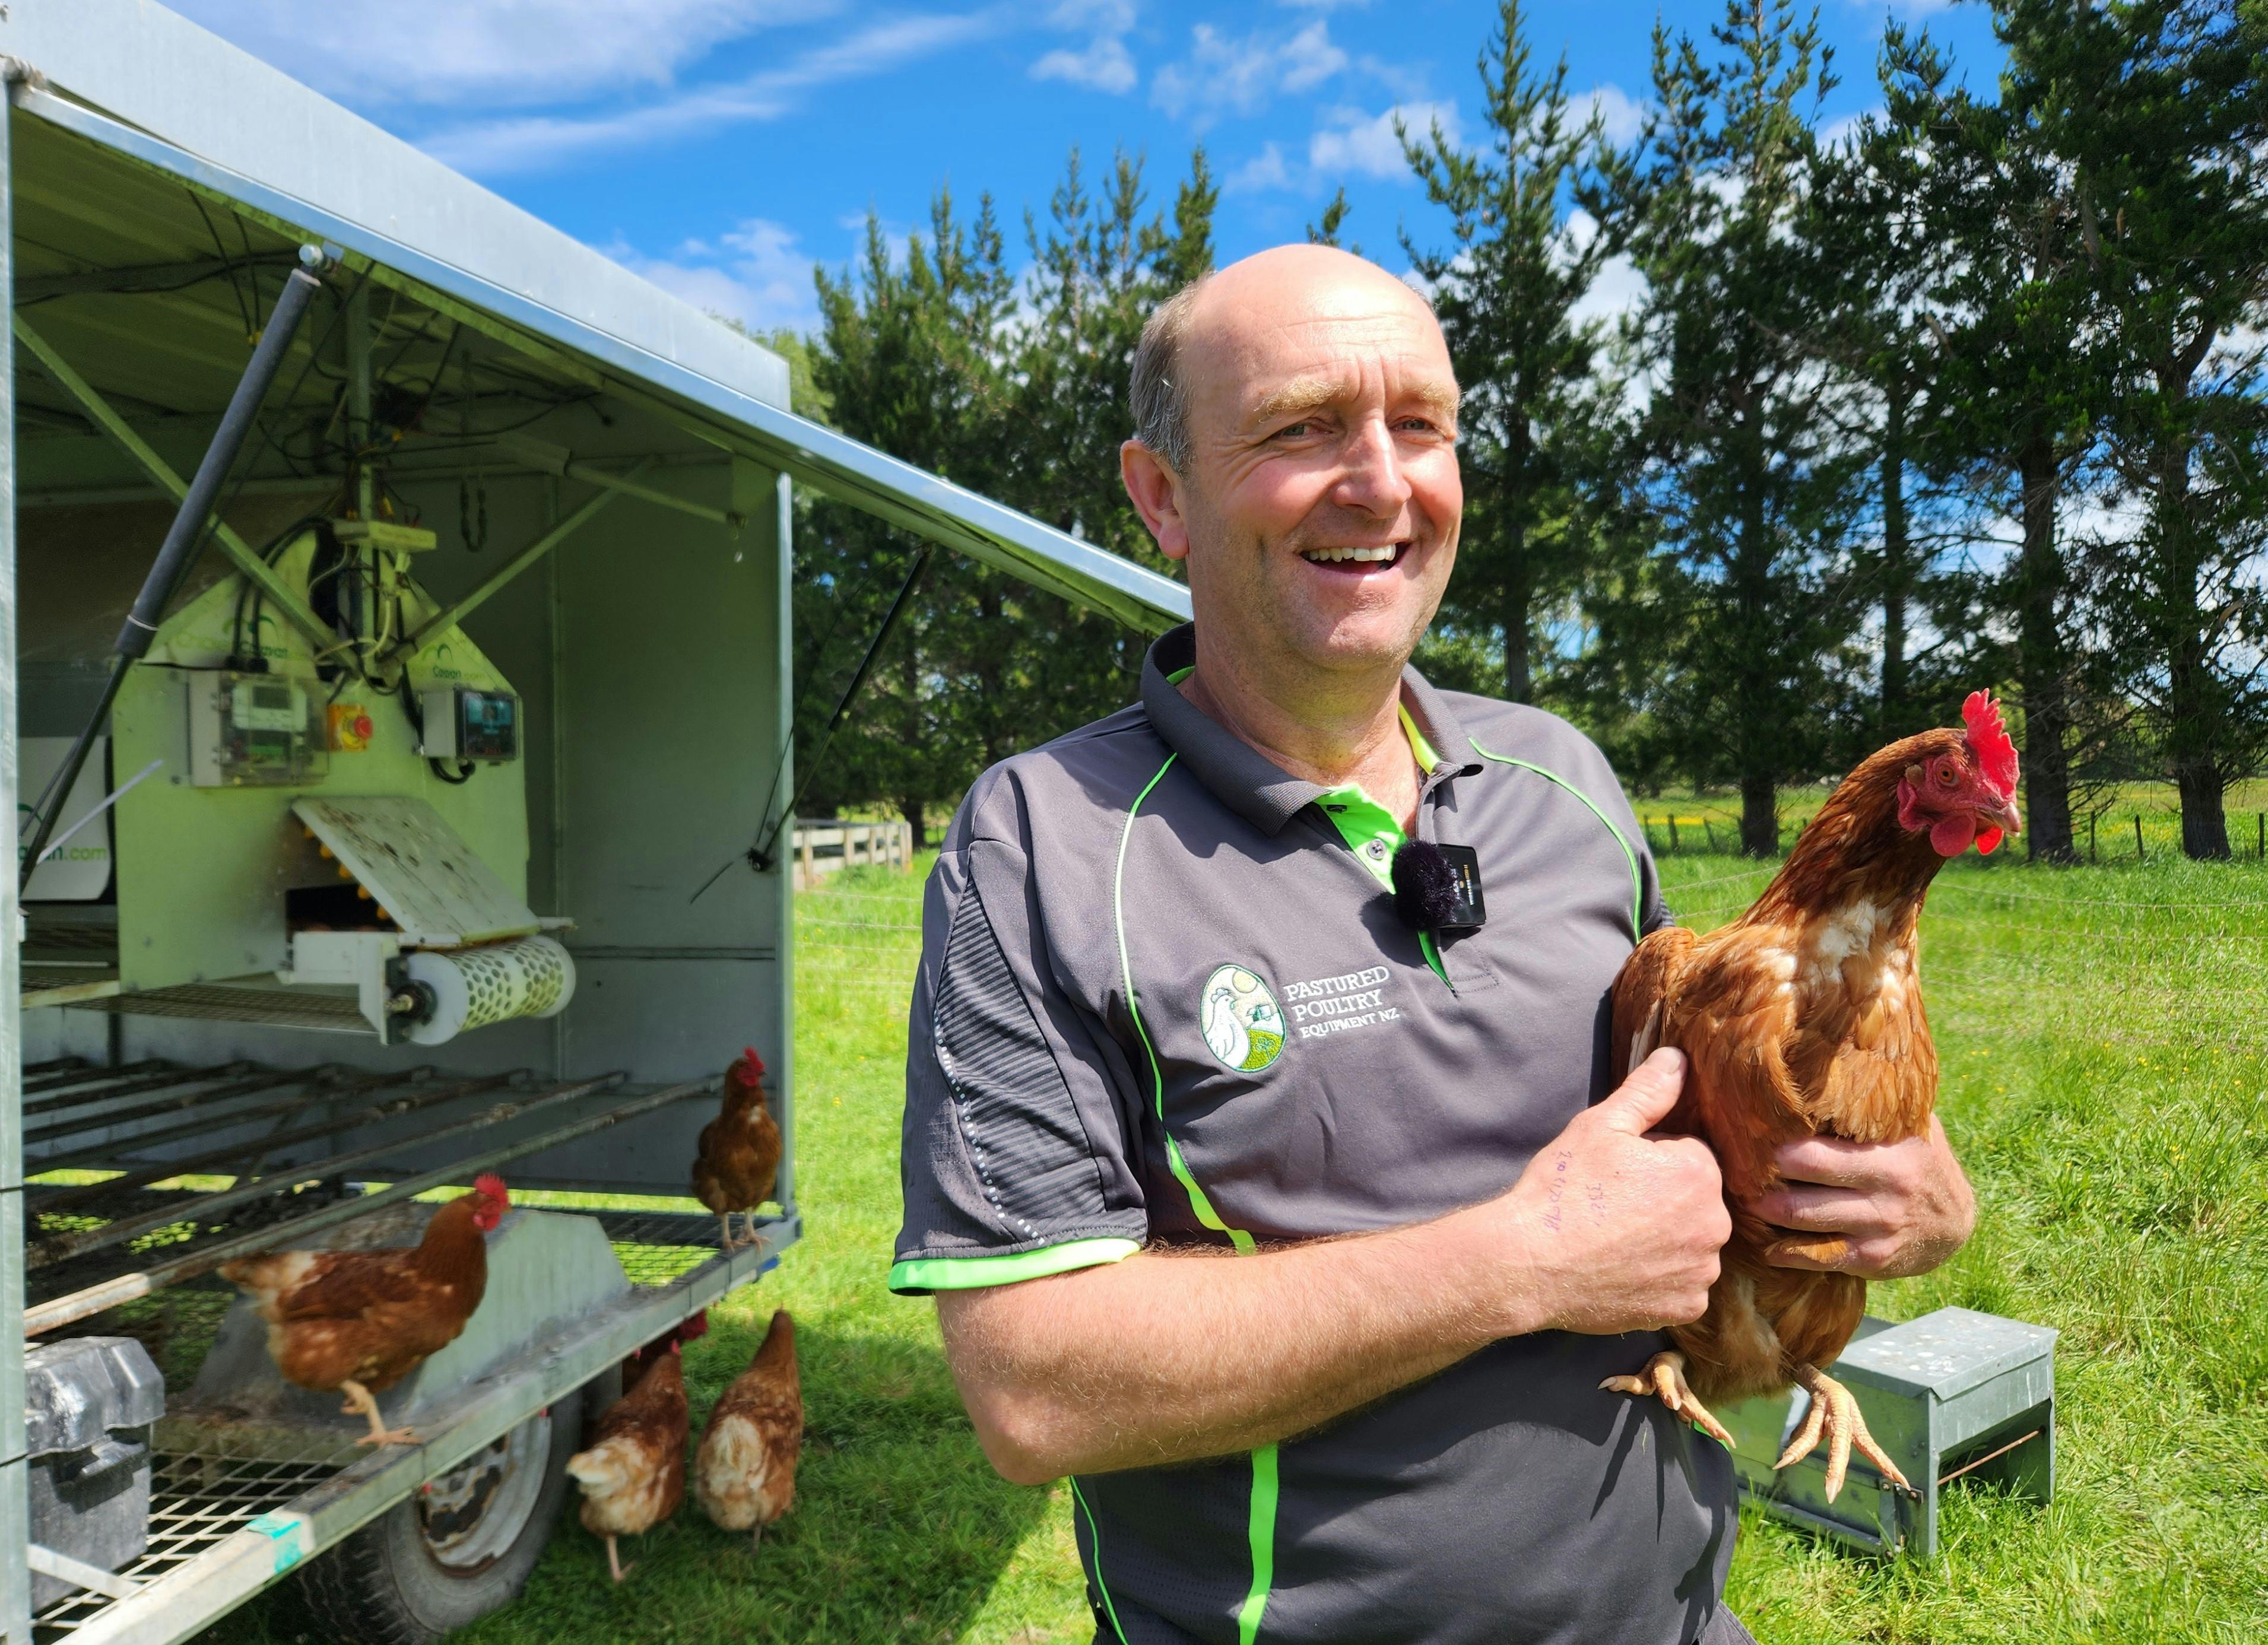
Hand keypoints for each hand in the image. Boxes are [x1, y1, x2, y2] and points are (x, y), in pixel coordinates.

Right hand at [1483, 1048, 1729, 1337]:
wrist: (1528, 1264)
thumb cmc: (1563, 1190)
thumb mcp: (1600, 1126)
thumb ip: (1648, 1091)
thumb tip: (1678, 1058)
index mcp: (1699, 1173)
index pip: (1689, 1155)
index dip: (1651, 1160)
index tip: (1616, 1174)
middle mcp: (1713, 1225)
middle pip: (1694, 1201)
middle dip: (1664, 1200)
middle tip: (1612, 1207)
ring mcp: (1699, 1272)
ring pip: (1690, 1244)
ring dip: (1665, 1241)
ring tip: (1614, 1241)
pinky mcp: (1683, 1308)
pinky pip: (1682, 1286)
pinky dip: (1659, 1280)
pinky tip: (1622, 1270)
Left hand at [1751, 1115, 1974, 1278]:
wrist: (1955, 1223)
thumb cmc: (1919, 1160)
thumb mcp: (1909, 1127)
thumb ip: (1873, 1106)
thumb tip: (1825, 1065)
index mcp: (1892, 1153)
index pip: (1822, 1145)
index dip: (1779, 1139)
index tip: (1749, 1129)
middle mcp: (1886, 1190)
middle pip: (1805, 1176)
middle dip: (1765, 1168)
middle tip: (1735, 1159)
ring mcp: (1878, 1227)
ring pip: (1802, 1218)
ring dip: (1764, 1207)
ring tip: (1740, 1193)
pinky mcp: (1870, 1260)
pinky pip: (1815, 1257)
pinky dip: (1782, 1251)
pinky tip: (1762, 1242)